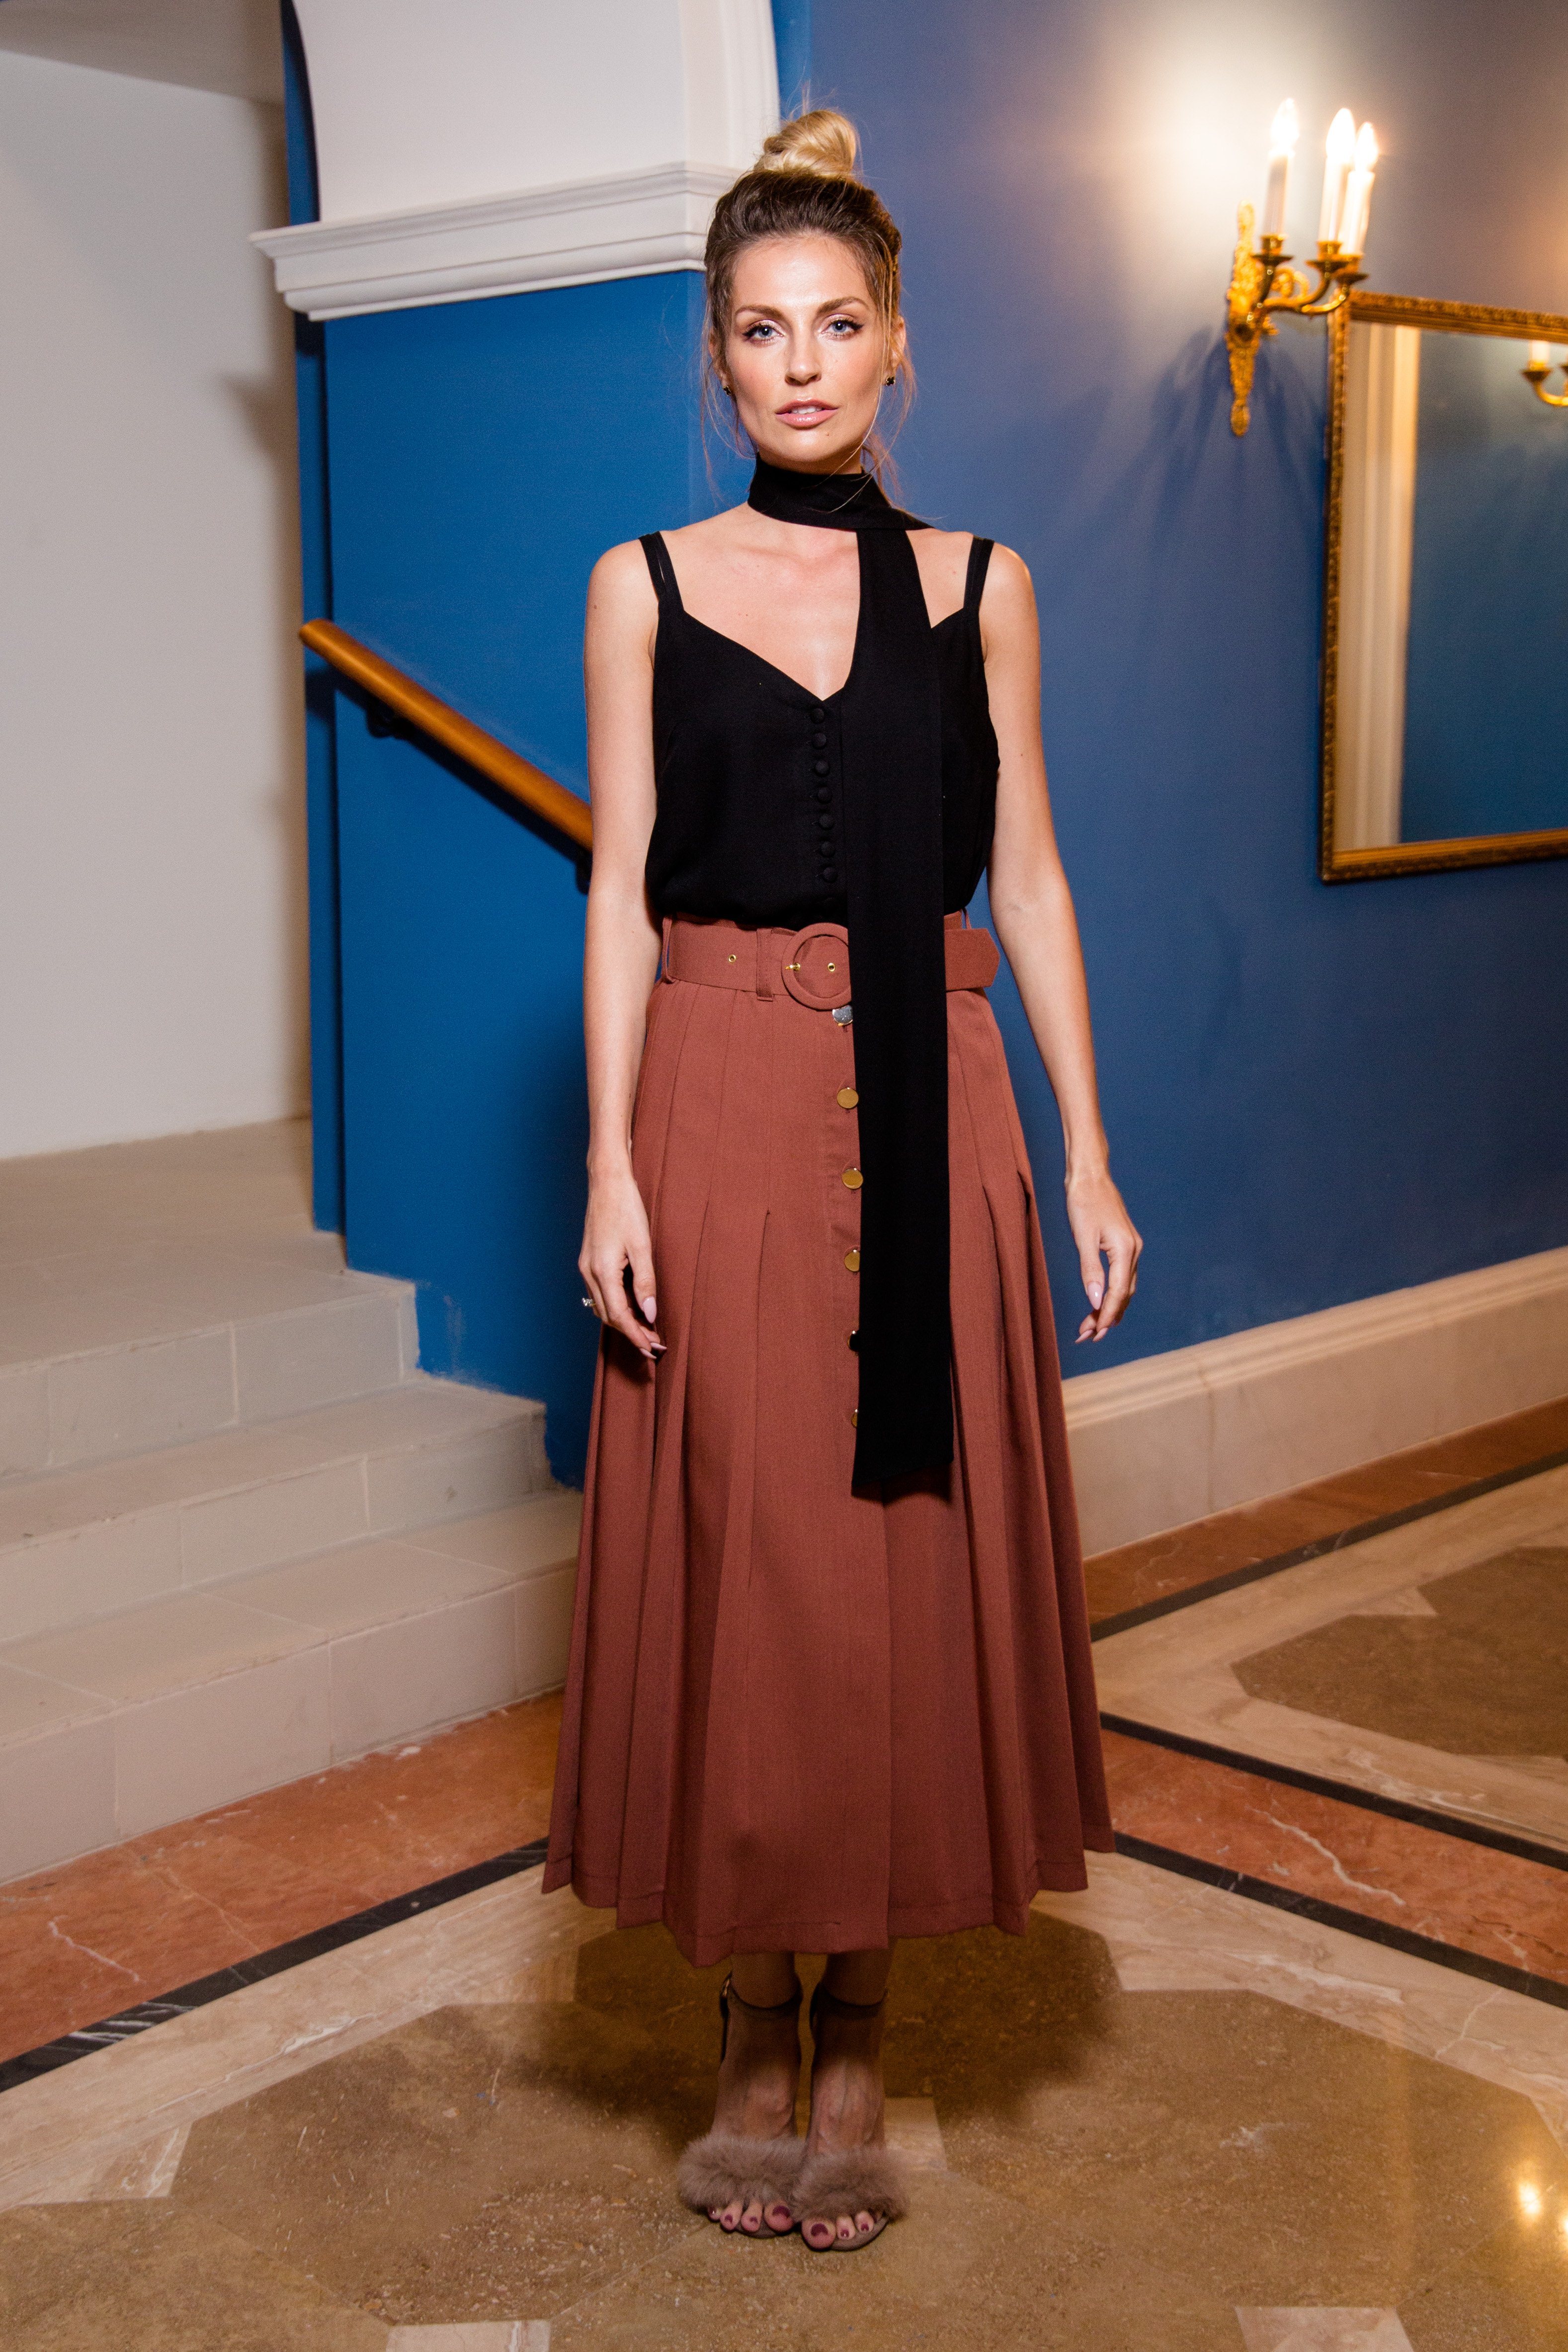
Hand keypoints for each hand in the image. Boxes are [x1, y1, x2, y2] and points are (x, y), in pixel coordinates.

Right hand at [579, 1164, 663, 1361]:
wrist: (607, 1183)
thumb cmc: (626, 1208)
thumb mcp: (642, 1245)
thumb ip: (645, 1282)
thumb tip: (650, 1314)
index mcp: (602, 1270)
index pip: (619, 1315)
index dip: (636, 1335)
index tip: (652, 1349)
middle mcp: (589, 1272)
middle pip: (608, 1316)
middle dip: (631, 1333)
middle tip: (654, 1346)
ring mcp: (586, 1267)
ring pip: (602, 1307)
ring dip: (623, 1321)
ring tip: (646, 1331)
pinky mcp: (588, 1261)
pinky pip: (600, 1294)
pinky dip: (616, 1306)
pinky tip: (632, 1308)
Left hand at [1065, 1169, 1140, 1343]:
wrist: (1090, 1176)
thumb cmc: (1083, 1203)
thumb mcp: (1083, 1238)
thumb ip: (1090, 1271)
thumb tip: (1097, 1301)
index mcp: (1125, 1250)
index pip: (1118, 1293)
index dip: (1106, 1316)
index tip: (1093, 1334)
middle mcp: (1133, 1251)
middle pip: (1124, 1295)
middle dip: (1106, 1317)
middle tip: (1086, 1336)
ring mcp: (1131, 1248)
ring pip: (1124, 1288)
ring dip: (1109, 1308)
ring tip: (1089, 1326)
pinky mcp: (1124, 1245)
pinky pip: (1122, 1277)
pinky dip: (1112, 1293)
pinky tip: (1100, 1303)